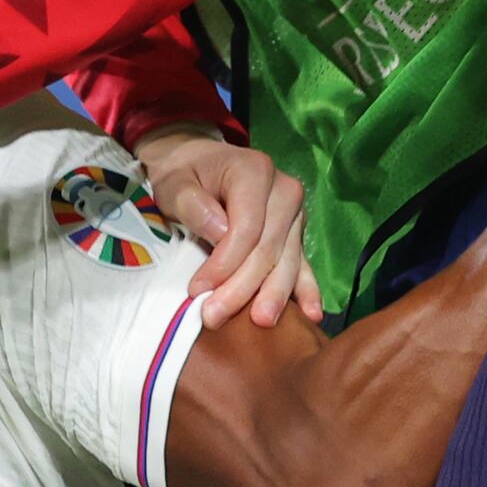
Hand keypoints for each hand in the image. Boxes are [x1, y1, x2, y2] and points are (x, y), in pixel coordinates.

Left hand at [135, 130, 321, 327]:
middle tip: (215, 316)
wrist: (199, 164)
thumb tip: (221, 231)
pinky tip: (312, 314)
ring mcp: (295, 214)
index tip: (198, 290)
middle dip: (243, 287)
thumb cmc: (184, 174)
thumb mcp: (174, 183)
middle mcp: (284, 191)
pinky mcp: (296, 234)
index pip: (247, 228)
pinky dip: (307, 290)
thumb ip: (193, 204)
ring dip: (273, 295)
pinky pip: (303, 264)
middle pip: (268, 248)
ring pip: (287, 261)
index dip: (224, 263)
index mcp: (255, 172)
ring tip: (261, 322)